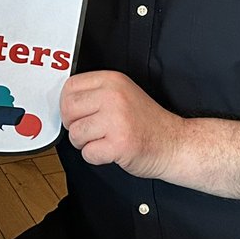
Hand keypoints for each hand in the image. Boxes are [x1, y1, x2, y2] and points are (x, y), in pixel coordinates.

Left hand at [60, 70, 181, 178]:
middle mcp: (114, 96)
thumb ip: (96, 93)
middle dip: (73, 125)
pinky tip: (110, 151)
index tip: (76, 114)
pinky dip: (96, 157)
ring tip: (103, 141)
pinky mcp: (119, 143)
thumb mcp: (124, 93)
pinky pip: (88, 153)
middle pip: (68, 109)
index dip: (67, 104)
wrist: (174, 143)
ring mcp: (116, 119)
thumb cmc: (148, 123)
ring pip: (75, 133)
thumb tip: (65, 102)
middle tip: (89, 131)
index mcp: (113, 80)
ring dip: (84, 144)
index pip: (70, 86)